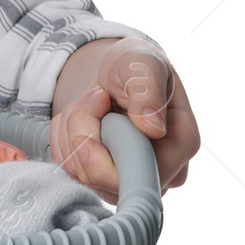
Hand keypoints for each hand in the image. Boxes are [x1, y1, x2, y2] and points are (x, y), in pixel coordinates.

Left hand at [49, 36, 198, 203]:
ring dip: (71, 132)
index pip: (138, 175)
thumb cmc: (137, 65)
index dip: (104, 152)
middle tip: (95, 97)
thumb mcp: (144, 64)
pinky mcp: (101, 180)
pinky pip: (67, 170)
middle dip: (83, 133)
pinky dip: (62, 140)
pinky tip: (81, 118)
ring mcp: (128, 179)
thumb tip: (152, 128)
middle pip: (102, 179)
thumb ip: (148, 91)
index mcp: (181, 146)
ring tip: (93, 103)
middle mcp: (158, 171)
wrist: (117, 73)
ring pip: (79, 174)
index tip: (96, 107)